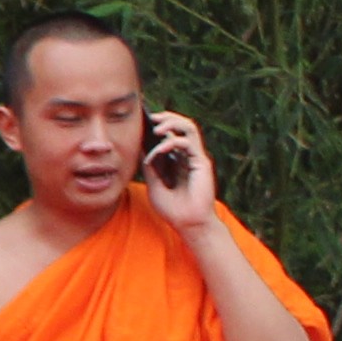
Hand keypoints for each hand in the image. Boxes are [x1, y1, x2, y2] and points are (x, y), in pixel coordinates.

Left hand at [140, 109, 220, 230]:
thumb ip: (150, 166)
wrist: (187, 223)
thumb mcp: (154, 184)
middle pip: (181, 127)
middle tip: (152, 117)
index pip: (169, 136)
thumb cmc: (172, 208)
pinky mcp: (201, 162)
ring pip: (189, 128)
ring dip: (172, 123)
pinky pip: (188, 143)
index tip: (142, 120)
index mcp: (177, 160)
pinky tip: (159, 151)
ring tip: (156, 127)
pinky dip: (171, 143)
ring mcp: (195, 158)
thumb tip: (139, 148)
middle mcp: (187, 156)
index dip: (157, 127)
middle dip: (167, 118)